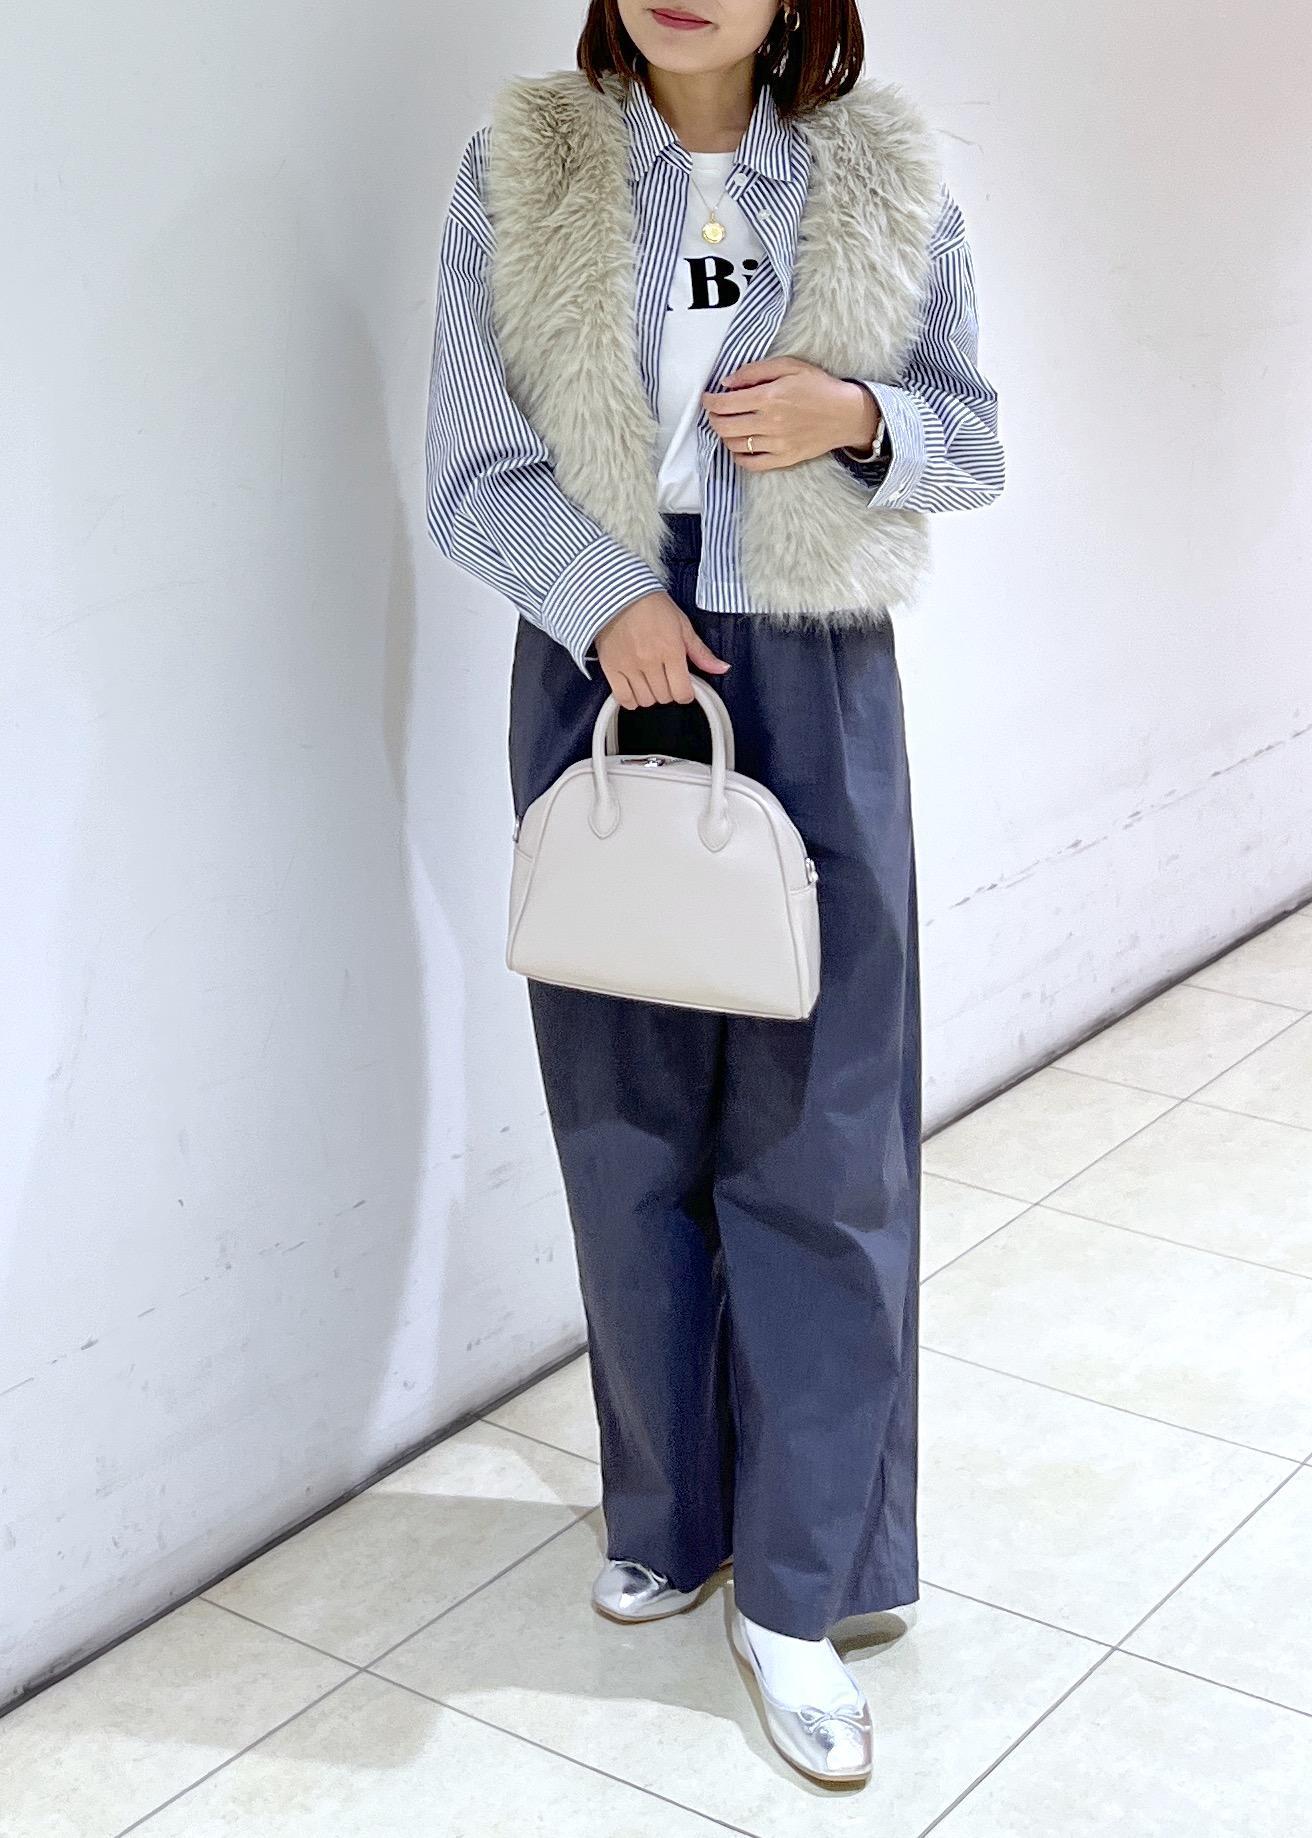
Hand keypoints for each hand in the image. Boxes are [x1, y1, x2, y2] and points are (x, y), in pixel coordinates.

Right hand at [594, 591, 730, 709]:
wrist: (619, 593)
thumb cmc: (653, 606)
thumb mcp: (683, 625)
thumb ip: (701, 652)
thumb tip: (722, 668)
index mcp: (671, 651)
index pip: (682, 693)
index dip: (686, 693)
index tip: (683, 685)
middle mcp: (650, 661)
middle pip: (664, 698)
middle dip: (669, 691)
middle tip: (666, 677)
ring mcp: (629, 666)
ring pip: (645, 700)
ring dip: (651, 695)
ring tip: (650, 680)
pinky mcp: (611, 667)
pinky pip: (623, 698)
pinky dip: (631, 700)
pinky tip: (635, 689)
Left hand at [701, 356, 880, 468]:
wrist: (847, 414)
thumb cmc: (819, 387)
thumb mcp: (790, 366)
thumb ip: (755, 371)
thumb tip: (727, 382)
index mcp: (770, 397)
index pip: (726, 403)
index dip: (710, 401)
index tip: (707, 398)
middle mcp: (770, 423)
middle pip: (725, 426)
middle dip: (713, 418)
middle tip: (715, 412)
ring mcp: (777, 444)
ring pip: (734, 445)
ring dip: (724, 435)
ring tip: (728, 426)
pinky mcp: (784, 458)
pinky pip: (751, 463)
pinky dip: (738, 456)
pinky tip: (739, 447)